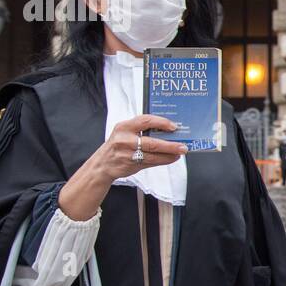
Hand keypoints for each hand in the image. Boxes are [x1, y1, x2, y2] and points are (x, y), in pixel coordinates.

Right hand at [59, 115, 186, 220]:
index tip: (174, 126)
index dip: (161, 122)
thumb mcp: (125, 132)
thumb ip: (142, 130)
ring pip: (153, 155)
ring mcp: (127, 154)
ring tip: (180, 152)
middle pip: (152, 142)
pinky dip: (163, 161)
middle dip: (170, 144)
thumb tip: (167, 129)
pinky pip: (151, 163)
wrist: (102, 164)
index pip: (145, 121)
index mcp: (124, 126)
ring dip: (169, 155)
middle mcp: (124, 139)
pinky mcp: (130, 165)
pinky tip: (171, 158)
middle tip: (183, 145)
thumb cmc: (118, 145)